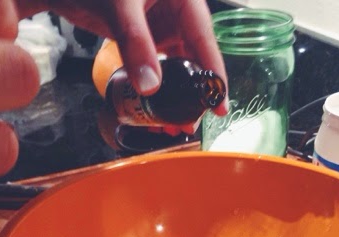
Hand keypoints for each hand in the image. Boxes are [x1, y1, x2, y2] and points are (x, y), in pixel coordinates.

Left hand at [20, 0, 227, 114]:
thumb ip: (135, 43)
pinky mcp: (141, 38)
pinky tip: (151, 108)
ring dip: (173, 96)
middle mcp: (175, 13)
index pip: (204, 39)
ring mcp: (158, 26)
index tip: (218, 103)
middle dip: (193, 93)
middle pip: (193, 58)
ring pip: (174, 66)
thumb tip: (149, 85)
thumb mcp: (121, 7)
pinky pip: (152, 67)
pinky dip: (153, 89)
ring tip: (171, 124)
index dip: (214, 73)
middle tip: (190, 122)